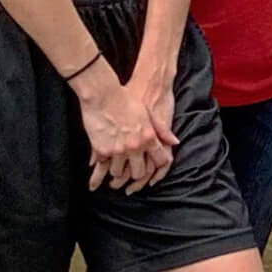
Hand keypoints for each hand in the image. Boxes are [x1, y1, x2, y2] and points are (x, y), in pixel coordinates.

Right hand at [73, 68, 173, 193]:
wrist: (103, 94)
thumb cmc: (127, 99)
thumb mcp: (149, 114)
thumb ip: (161, 130)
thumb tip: (174, 142)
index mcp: (149, 137)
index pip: (160, 162)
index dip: (158, 168)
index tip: (152, 170)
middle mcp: (135, 147)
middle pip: (139, 173)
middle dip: (135, 175)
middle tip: (130, 176)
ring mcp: (118, 150)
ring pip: (118, 172)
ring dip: (116, 173)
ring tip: (114, 174)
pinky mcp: (102, 150)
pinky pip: (102, 167)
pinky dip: (99, 171)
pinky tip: (96, 178)